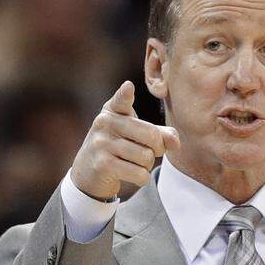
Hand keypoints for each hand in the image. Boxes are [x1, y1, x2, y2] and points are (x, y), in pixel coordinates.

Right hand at [70, 81, 179, 199]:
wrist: (88, 172)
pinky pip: (139, 174)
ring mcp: (102, 143)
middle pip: (151, 136)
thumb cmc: (119, 148)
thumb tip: (175, 142)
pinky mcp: (102, 165)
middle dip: (158, 149)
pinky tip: (132, 175)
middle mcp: (105, 123)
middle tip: (150, 153)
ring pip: (146, 157)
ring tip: (135, 164)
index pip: (121, 100)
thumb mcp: (135, 135)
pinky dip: (142, 178)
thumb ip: (160, 134)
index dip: (125, 93)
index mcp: (113, 110)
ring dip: (147, 166)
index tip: (128, 87)